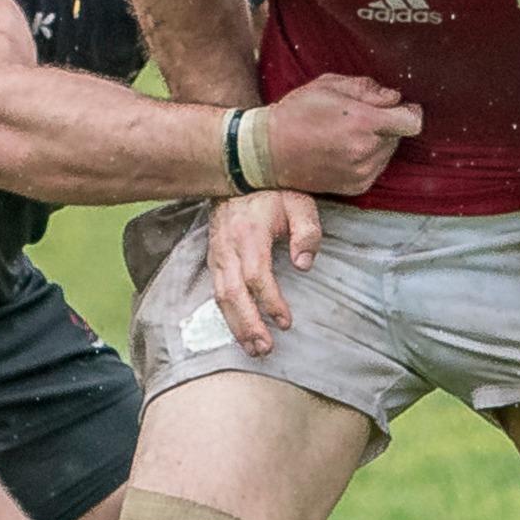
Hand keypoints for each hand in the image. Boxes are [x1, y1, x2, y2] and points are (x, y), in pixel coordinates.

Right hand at [210, 189, 321, 355]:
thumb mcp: (299, 202)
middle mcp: (227, 247)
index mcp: (248, 233)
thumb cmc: (274, 188)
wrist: (238, 170)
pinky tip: (239, 330)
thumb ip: (307, 232)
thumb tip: (304, 265)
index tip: (286, 322)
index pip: (257, 276)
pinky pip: (216, 291)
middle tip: (264, 350)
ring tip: (253, 349)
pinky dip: (227, 313)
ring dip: (235, 325)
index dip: (270, 302)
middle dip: (248, 325)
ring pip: (221, 296)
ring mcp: (216, 253)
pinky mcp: (213, 258)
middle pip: (233, 294)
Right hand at [264, 75, 420, 196]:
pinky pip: (377, 167)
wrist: (267, 152)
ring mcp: (361, 172)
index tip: (401, 106)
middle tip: (360, 117)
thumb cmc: (296, 113)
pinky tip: (344, 149)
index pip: (412, 121)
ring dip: (378, 141)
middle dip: (388, 124)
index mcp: (362, 123)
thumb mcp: (329, 86)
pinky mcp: (356, 186)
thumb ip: (367, 88)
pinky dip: (369, 157)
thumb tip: (395, 97)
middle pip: (399, 135)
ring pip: (389, 152)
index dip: (410, 111)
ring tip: (347, 133)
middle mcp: (366, 151)